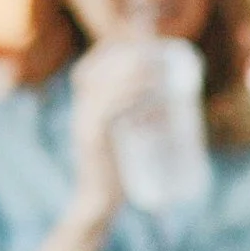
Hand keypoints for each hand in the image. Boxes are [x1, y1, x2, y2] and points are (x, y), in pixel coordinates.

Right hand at [68, 41, 164, 215]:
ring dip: (133, 74)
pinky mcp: (91, 138)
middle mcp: (81, 110)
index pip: (93, 67)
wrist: (100, 204)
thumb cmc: (118, 175)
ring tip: (158, 72)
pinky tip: (146, 92)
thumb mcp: (127, 141)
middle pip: (100, 70)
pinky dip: (126, 97)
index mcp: (87, 107)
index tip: (140, 46)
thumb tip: (168, 110)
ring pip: (105, 87)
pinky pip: (106, 109)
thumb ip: (139, 123)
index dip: (111, 51)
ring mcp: (84, 123)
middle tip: (158, 59)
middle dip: (127, 57)